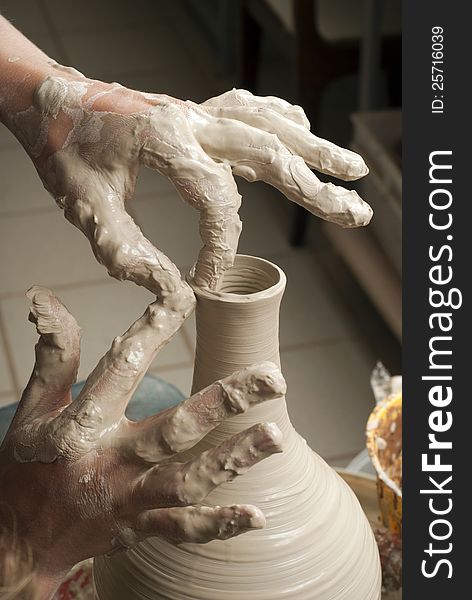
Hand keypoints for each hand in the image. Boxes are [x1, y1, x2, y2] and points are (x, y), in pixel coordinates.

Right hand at [0, 287, 284, 592]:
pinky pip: (183, 529)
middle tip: (273, 378)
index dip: (153, 327)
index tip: (184, 295)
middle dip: (225, 402)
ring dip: (234, 460)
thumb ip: (53, 355)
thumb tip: (47, 299)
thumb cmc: (26, 467)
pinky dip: (219, 524)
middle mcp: (112, 461)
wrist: (14, 544)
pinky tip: (257, 516)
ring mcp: (128, 499)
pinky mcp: (138, 528)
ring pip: (188, 480)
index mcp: (83, 425)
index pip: (122, 366)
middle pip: (175, 429)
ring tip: (276, 437)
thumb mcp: (36, 409)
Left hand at [7, 66, 370, 293]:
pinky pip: (249, 109)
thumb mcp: (84, 204)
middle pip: (270, 152)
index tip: (211, 277)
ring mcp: (197, 111)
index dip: (222, 243)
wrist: (46, 96)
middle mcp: (192, 119)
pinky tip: (302, 128)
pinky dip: (282, 120)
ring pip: (269, 125)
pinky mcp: (194, 111)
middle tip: (356, 212)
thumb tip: (171, 295)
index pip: (218, 198)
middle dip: (315, 188)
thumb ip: (125, 251)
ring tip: (353, 168)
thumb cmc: (62, 146)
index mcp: (167, 138)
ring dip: (314, 148)